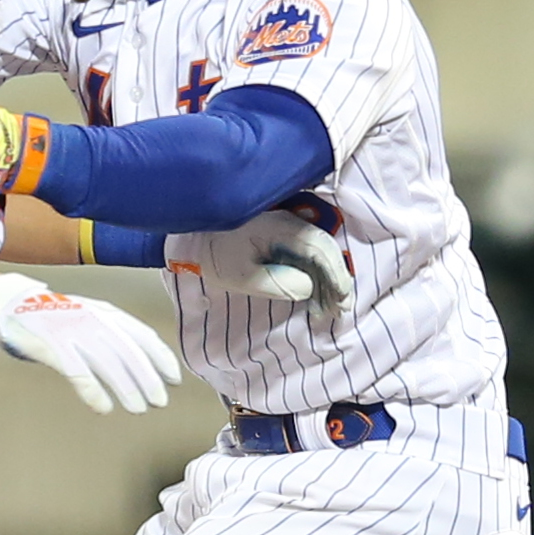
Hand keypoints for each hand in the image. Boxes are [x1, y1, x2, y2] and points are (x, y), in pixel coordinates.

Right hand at [0, 272, 181, 414]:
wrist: (12, 306)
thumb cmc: (51, 316)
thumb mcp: (88, 316)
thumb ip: (111, 333)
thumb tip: (138, 362)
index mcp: (106, 312)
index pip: (142, 335)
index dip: (161, 357)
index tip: (174, 378)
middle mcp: (94, 319)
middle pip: (129, 351)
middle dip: (148, 378)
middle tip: (159, 400)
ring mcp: (73, 332)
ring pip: (109, 363)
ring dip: (127, 388)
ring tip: (137, 408)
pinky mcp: (53, 346)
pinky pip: (79, 372)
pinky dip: (94, 391)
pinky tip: (104, 407)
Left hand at [166, 200, 354, 321]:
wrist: (191, 236)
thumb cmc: (214, 254)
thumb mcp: (242, 276)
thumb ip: (278, 283)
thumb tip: (308, 287)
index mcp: (283, 228)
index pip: (322, 249)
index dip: (336, 275)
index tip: (341, 301)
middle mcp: (291, 223)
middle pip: (326, 249)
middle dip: (336, 280)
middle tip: (338, 311)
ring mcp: (287, 227)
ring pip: (319, 252)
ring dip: (326, 279)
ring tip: (326, 308)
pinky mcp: (281, 234)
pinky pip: (306, 252)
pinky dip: (314, 273)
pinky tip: (312, 294)